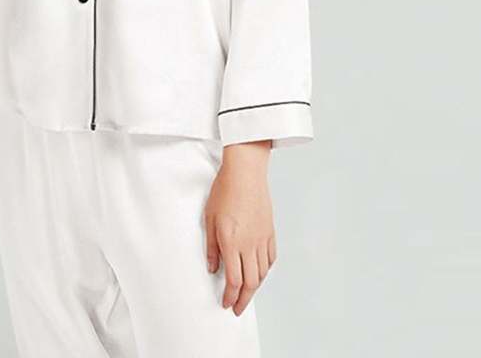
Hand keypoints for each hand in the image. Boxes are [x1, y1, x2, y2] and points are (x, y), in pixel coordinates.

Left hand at [203, 141, 275, 315]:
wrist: (245, 172)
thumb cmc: (225, 190)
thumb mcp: (209, 218)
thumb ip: (211, 246)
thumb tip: (212, 268)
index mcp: (232, 242)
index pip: (233, 280)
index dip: (230, 296)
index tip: (226, 304)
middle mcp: (250, 244)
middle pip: (250, 282)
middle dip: (243, 299)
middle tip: (238, 308)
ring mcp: (262, 238)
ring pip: (262, 272)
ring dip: (255, 287)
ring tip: (247, 293)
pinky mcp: (270, 231)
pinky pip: (271, 258)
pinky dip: (266, 269)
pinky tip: (260, 271)